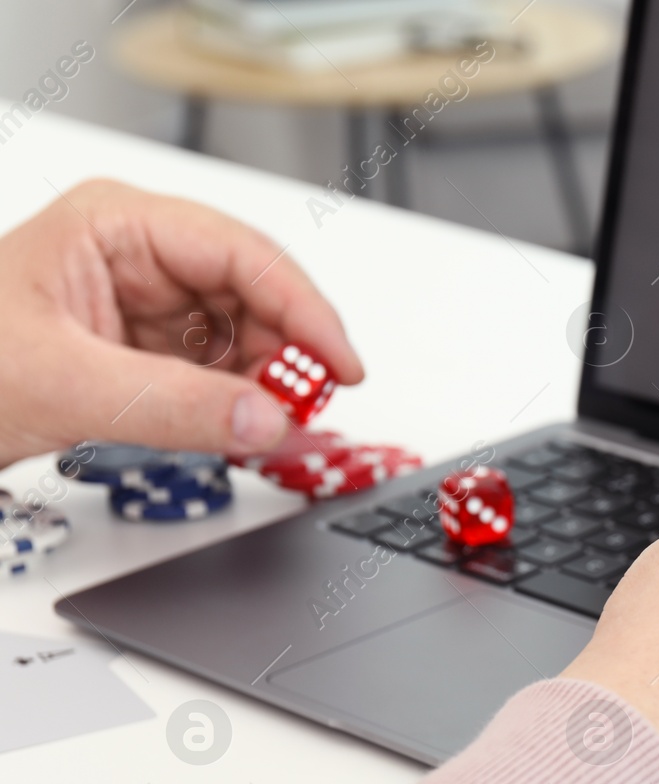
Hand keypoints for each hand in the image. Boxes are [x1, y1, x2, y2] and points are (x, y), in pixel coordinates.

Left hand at [0, 179, 361, 467]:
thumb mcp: (65, 385)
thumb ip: (175, 407)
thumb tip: (270, 422)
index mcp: (120, 226)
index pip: (242, 255)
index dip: (304, 309)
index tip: (341, 366)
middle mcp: (143, 258)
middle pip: (255, 297)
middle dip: (289, 354)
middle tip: (313, 409)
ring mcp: (149, 308)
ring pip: (246, 341)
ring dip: (269, 386)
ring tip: (276, 428)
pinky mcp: (149, 357)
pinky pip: (220, 377)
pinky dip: (241, 407)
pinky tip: (246, 430)